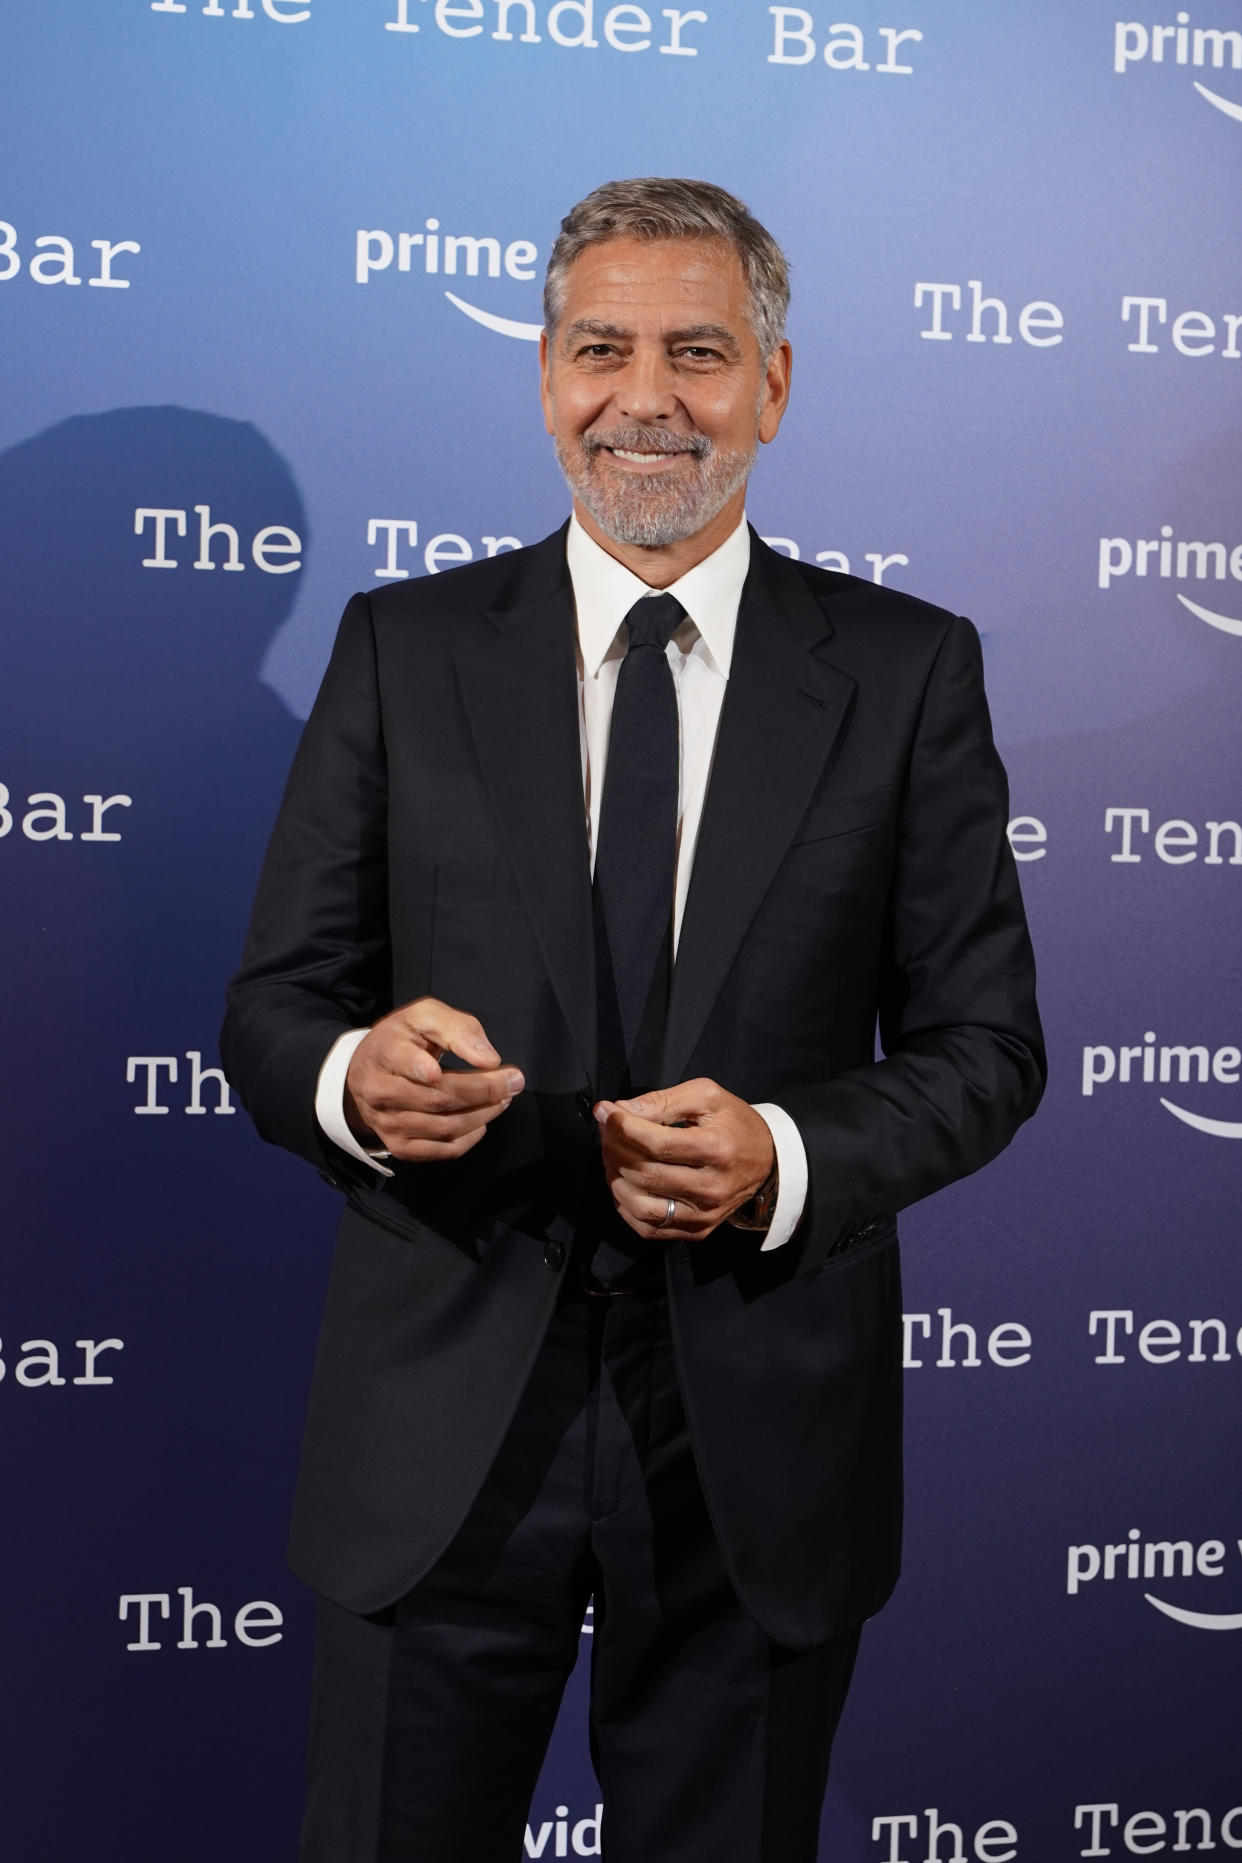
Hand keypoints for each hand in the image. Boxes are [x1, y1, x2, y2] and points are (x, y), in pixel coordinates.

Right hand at [344, 996, 523, 1162]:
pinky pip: (442, 1150)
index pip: (402, 1061)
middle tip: (514, 1080)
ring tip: (504, 1097)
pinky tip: (482, 1120)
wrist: (366, 1073)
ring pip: (444, 1127)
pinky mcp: (400, 1146)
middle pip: (437, 1098)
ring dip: (483, 1113)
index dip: (423, 1067)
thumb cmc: (403, 1040)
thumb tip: (489, 1060)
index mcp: (384, 1052)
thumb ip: (457, 1028)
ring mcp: (387, 1123)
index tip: (449, 1068)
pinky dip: (470, 1137)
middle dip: (483, 1090)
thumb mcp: (424, 1016)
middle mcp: (379, 1092)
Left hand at [595, 1078, 774, 1241]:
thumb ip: (664, 1100)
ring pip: (642, 1206)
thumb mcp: (707, 1097)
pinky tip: (623, 1182)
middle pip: (646, 1174)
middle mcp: (711, 1188)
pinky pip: (649, 1228)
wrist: (768, 1161)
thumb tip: (622, 1110)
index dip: (622, 1127)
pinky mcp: (697, 1231)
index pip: (657, 1143)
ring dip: (615, 1179)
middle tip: (607, 1131)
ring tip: (612, 1156)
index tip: (604, 1111)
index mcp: (716, 1149)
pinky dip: (626, 1206)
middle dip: (615, 1149)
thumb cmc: (734, 1124)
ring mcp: (704, 1215)